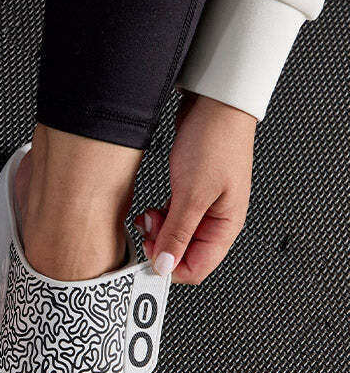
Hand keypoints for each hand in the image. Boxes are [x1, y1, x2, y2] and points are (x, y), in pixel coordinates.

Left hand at [136, 94, 255, 284]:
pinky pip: (171, 218)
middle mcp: (217, 220)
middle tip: (147, 231)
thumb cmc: (214, 142)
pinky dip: (158, 218)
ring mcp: (203, 207)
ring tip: (146, 217)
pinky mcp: (190, 193)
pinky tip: (150, 210)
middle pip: (184, 254)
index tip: (149, 256)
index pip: (198, 268)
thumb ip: (177, 233)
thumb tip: (166, 266)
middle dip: (161, 246)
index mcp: (226, 226)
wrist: (214, 104)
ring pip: (175, 236)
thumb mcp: (191, 194)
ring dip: (157, 231)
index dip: (171, 267)